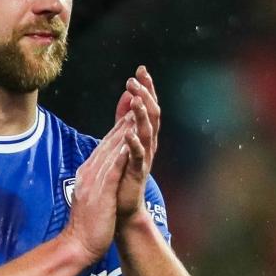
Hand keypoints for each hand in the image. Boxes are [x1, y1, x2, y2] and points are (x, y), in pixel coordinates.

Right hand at [62, 116, 132, 262]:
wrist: (78, 244)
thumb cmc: (87, 223)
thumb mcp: (91, 194)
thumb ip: (95, 179)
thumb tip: (100, 170)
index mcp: (88, 172)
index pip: (106, 145)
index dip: (119, 126)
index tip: (131, 110)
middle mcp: (89, 171)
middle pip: (109, 142)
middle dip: (123, 120)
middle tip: (135, 100)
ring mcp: (94, 180)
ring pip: (111, 151)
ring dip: (123, 132)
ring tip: (135, 113)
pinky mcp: (100, 192)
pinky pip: (112, 170)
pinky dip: (120, 155)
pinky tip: (129, 143)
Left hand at [114, 66, 159, 223]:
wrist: (123, 207)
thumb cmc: (123, 173)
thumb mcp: (124, 140)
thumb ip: (125, 118)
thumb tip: (126, 94)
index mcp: (145, 135)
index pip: (149, 106)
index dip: (147, 87)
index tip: (141, 69)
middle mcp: (149, 144)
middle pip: (152, 114)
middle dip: (145, 95)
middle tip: (134, 80)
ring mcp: (144, 158)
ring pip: (148, 132)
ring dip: (141, 115)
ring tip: (135, 100)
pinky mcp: (137, 172)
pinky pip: (137, 156)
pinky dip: (134, 143)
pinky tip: (128, 133)